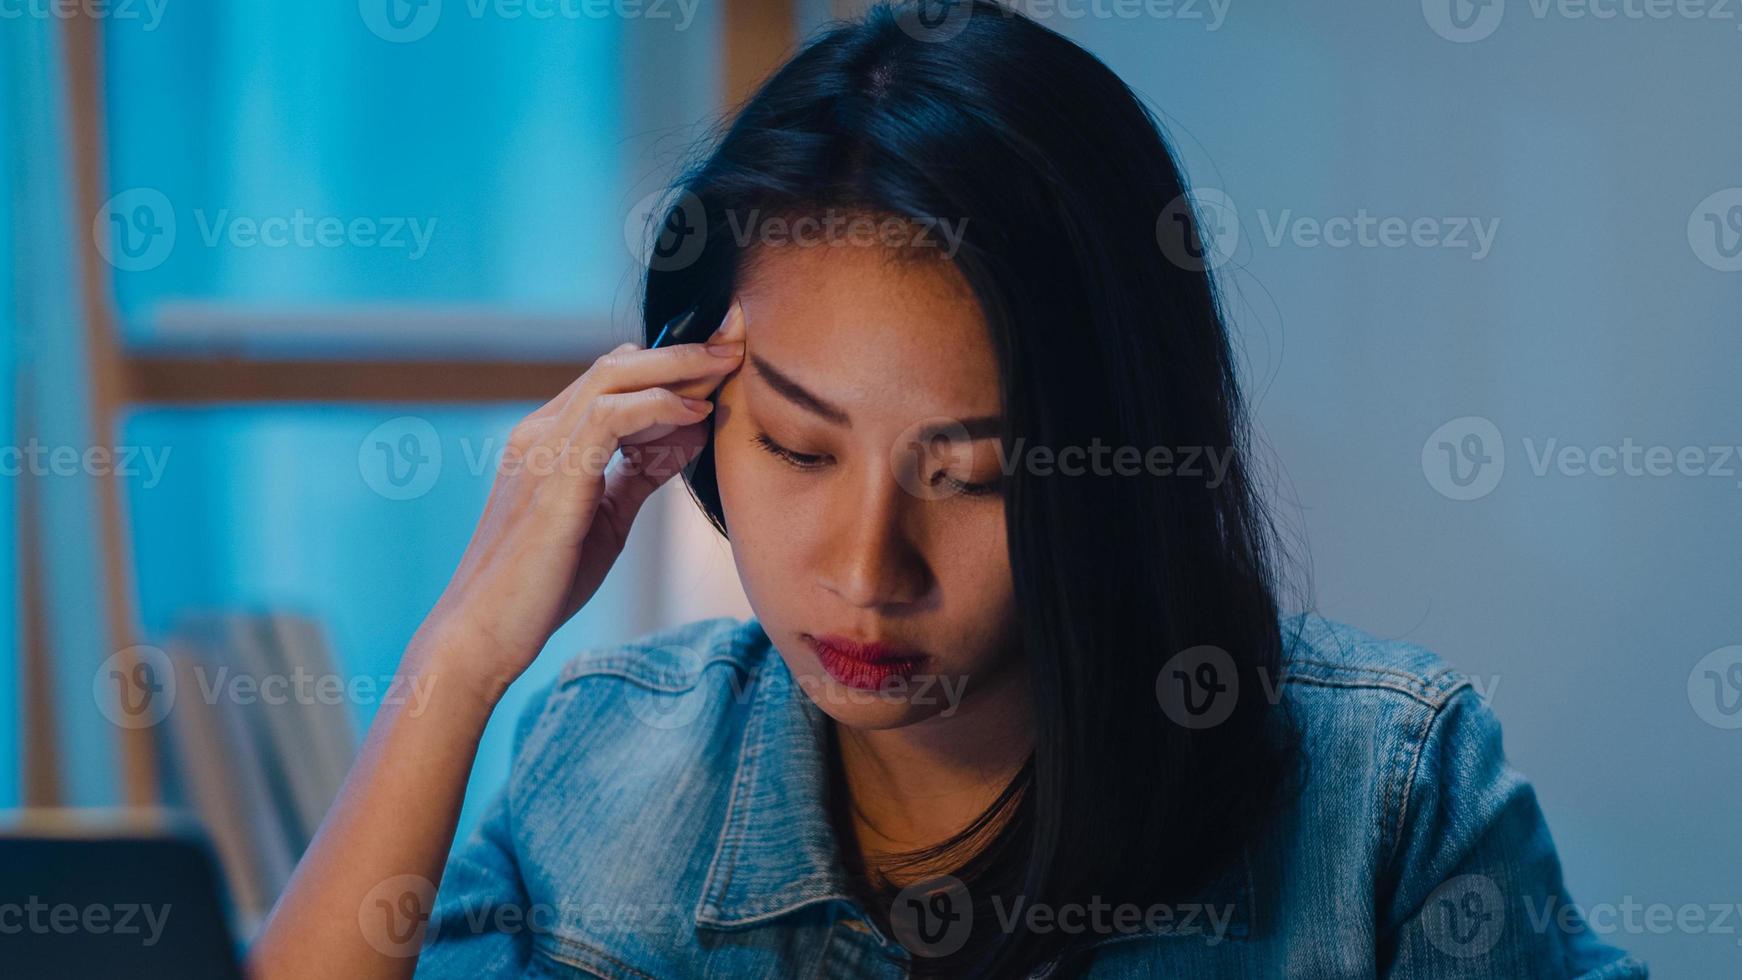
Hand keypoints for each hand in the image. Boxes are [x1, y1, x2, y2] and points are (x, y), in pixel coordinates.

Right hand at [411, 302, 746, 701]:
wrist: (485, 632)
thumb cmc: (541, 583)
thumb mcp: (606, 518)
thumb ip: (640, 474)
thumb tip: (685, 438)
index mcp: (550, 440)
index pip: (614, 379)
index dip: (671, 365)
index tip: (724, 362)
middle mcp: (542, 432)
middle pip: (617, 364)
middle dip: (683, 350)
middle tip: (737, 340)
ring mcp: (542, 448)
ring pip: (614, 376)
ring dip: (678, 366)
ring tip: (728, 364)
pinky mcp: (553, 475)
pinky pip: (609, 416)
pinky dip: (658, 406)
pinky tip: (694, 414)